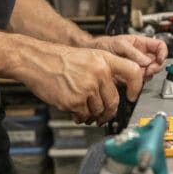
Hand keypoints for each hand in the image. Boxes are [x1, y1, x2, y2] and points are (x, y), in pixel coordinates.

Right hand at [23, 46, 143, 124]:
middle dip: (109, 112)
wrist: (35, 60)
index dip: (136, 86)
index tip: (132, 96)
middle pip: (114, 101)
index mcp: (104, 59)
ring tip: (85, 111)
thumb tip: (113, 90)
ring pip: (99, 111)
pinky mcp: (74, 101)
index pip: (133, 72)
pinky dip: (80, 117)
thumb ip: (103, 70)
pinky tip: (75, 111)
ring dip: (93, 115)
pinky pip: (84, 116)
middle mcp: (99, 73)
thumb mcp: (88, 56)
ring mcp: (87, 88)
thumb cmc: (58, 58)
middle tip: (104, 115)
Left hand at [90, 34, 167, 80]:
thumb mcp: (119, 44)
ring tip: (135, 72)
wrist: (92, 54)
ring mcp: (137, 66)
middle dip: (154, 67)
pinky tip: (130, 78)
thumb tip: (146, 61)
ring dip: (145, 75)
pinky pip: (140, 81)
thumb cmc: (104, 45)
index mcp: (142, 44)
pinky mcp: (131, 76)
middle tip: (146, 69)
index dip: (162, 53)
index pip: (160, 46)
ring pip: (149, 73)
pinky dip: (137, 82)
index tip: (159, 59)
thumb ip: (133, 52)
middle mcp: (141, 56)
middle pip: (157, 62)